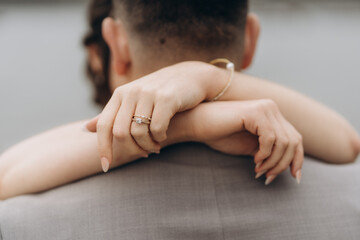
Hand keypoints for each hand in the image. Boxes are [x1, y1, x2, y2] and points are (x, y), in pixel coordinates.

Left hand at [86, 61, 220, 170]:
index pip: (103, 125)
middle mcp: (131, 92)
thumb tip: (85, 129)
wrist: (191, 78)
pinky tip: (164, 136)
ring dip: (147, 146)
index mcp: (120, 94)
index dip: (103, 148)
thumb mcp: (134, 100)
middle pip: (120, 133)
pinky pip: (157, 129)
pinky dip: (160, 138)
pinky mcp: (167, 98)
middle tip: (143, 154)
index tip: (106, 167)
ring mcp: (148, 94)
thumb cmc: (160, 93)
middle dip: (131, 150)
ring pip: (138, 133)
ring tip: (155, 147)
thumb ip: (112, 115)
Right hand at [188, 99, 303, 184]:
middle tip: (267, 178)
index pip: (295, 138)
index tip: (294, 178)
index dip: (297, 159)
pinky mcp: (255, 112)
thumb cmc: (220, 135)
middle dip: (283, 164)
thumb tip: (289, 166)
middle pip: (293, 141)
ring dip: (273, 162)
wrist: (198, 124)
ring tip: (258, 171)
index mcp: (272, 115)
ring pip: (284, 142)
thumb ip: (269, 151)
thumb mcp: (251, 146)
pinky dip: (265, 154)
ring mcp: (264, 108)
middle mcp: (271, 108)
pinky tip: (254, 160)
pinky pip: (270, 138)